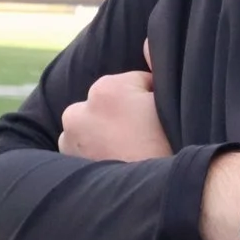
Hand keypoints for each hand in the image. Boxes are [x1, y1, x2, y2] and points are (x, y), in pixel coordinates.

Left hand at [57, 39, 172, 161]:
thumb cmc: (172, 148)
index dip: (152, 102)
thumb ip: (155, 68)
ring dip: (107, 136)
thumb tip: (145, 41)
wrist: (161, 199)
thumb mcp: (170, 104)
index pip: (134, 85)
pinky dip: (96, 155)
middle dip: (125, 117)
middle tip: (147, 140)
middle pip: (109, 105)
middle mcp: (78, 112)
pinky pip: (84, 151)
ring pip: (94, 128)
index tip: (160, 122)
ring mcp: (70, 142)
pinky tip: (117, 165)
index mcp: (105, 89)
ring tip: (132, 155)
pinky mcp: (68, 166)